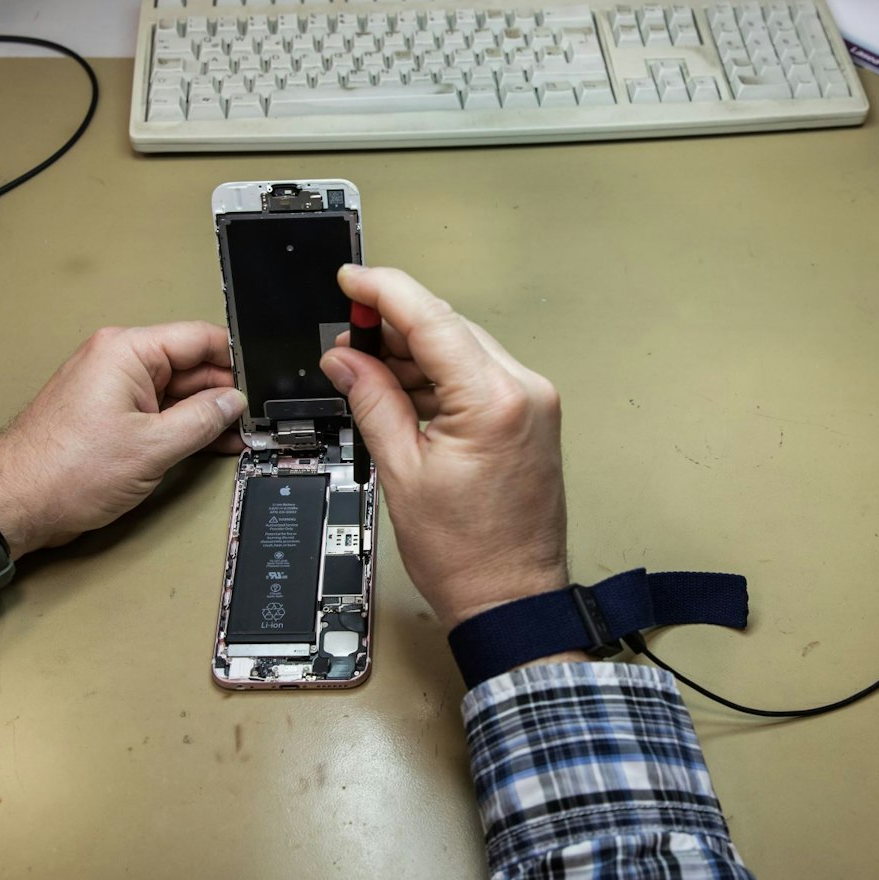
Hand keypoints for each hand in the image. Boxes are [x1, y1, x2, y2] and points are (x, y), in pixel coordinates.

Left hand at [0, 323, 245, 569]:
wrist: (13, 505)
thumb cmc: (66, 472)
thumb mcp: (152, 447)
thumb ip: (202, 421)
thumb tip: (233, 404)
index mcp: (126, 351)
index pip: (199, 339)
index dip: (235, 363)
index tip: (262, 387)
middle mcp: (117, 361)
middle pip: (190, 366)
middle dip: (222, 395)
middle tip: (255, 423)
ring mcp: (111, 388)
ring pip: (175, 392)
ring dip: (204, 416)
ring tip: (237, 439)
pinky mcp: (107, 414)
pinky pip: (155, 411)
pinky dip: (180, 428)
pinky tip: (206, 446)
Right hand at [318, 266, 571, 630]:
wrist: (513, 599)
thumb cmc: (468, 555)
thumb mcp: (401, 471)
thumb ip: (372, 401)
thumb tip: (345, 359)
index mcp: (494, 401)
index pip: (432, 320)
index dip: (383, 292)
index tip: (350, 280)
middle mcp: (525, 391)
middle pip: (448, 329)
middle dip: (392, 326)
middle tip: (344, 337)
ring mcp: (534, 403)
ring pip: (462, 349)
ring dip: (413, 353)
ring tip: (364, 372)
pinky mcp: (531, 417)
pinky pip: (478, 376)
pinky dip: (438, 376)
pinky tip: (400, 390)